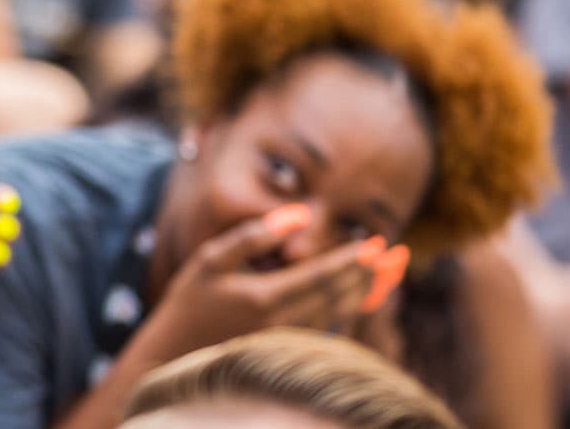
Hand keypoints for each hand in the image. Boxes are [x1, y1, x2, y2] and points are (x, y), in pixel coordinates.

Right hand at [138, 205, 386, 357]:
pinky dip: (348, 311)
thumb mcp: (210, 259)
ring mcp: (287, 342)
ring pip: (339, 316)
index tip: (375, 243)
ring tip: (388, 274)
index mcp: (264, 298)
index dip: (351, 259)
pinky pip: (329, 329)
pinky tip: (360, 297)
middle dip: (369, 275)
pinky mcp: (287, 352)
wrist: (175, 354)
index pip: (321, 275)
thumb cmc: (190, 301)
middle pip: (339, 297)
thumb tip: (299, 216)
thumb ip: (254, 236)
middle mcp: (281, 324)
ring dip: (365, 293)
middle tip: (394, 255)